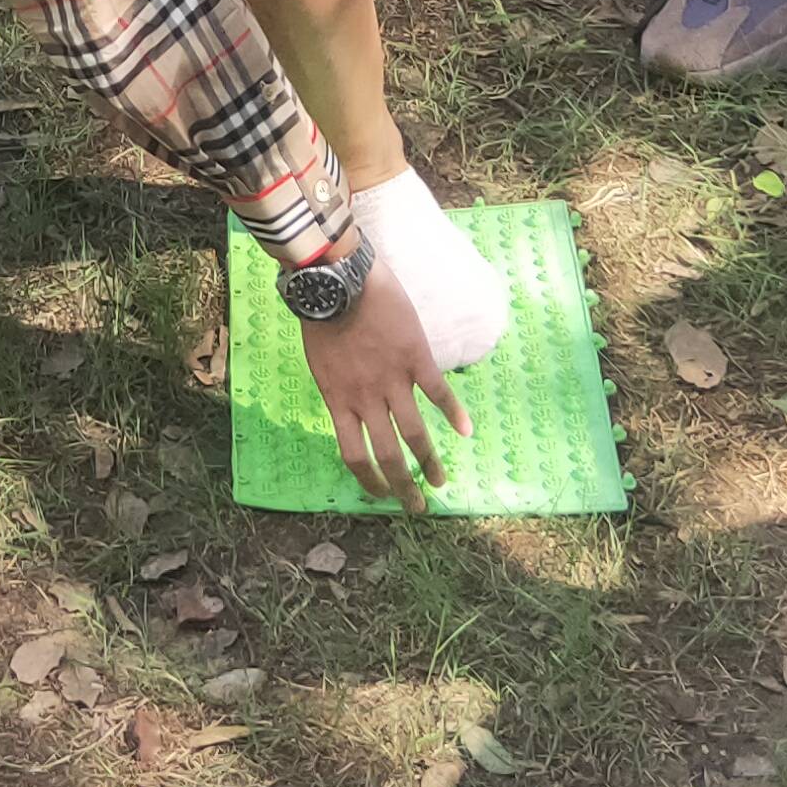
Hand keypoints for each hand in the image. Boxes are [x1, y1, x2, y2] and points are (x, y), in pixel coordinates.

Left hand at [301, 273, 465, 503]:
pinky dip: (453, 413)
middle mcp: (366, 399)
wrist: (337, 279)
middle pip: (387, 455)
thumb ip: (339, 389)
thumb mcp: (321, 362)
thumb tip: (352, 407)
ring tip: (439, 482)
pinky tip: (465, 431)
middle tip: (416, 506)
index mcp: (338, 400)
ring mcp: (392, 380)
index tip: (381, 496)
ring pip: (414, 433)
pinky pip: (438, 393)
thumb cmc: (321, 315)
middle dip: (402, 486)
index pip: (354, 455)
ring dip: (429, 462)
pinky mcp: (415, 358)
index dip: (369, 481)